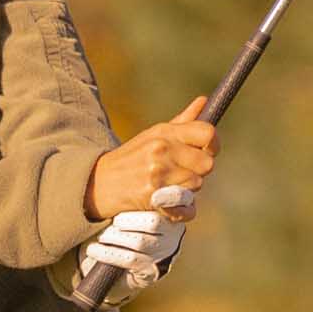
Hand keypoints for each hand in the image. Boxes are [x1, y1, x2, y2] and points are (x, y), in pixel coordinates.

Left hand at [74, 184, 194, 307]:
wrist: (122, 261)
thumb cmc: (127, 223)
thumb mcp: (135, 202)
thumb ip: (139, 186)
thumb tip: (130, 158)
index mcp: (175, 210)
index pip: (183, 201)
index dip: (173, 198)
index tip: (155, 196)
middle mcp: (174, 232)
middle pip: (154, 222)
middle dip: (127, 220)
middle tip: (112, 220)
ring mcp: (164, 253)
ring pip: (139, 241)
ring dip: (115, 236)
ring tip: (103, 235)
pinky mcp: (150, 270)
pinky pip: (128, 259)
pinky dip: (107, 253)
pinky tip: (93, 249)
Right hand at [85, 96, 217, 220]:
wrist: (99, 183)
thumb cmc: (132, 158)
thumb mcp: (153, 135)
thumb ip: (182, 122)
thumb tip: (204, 101)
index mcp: (164, 132)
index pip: (208, 134)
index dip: (213, 145)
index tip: (207, 151)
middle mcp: (162, 150)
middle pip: (207, 164)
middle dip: (198, 170)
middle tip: (182, 172)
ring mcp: (157, 174)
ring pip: (196, 185)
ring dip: (187, 189)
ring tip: (168, 186)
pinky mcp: (153, 197)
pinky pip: (187, 207)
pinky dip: (182, 210)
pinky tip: (170, 204)